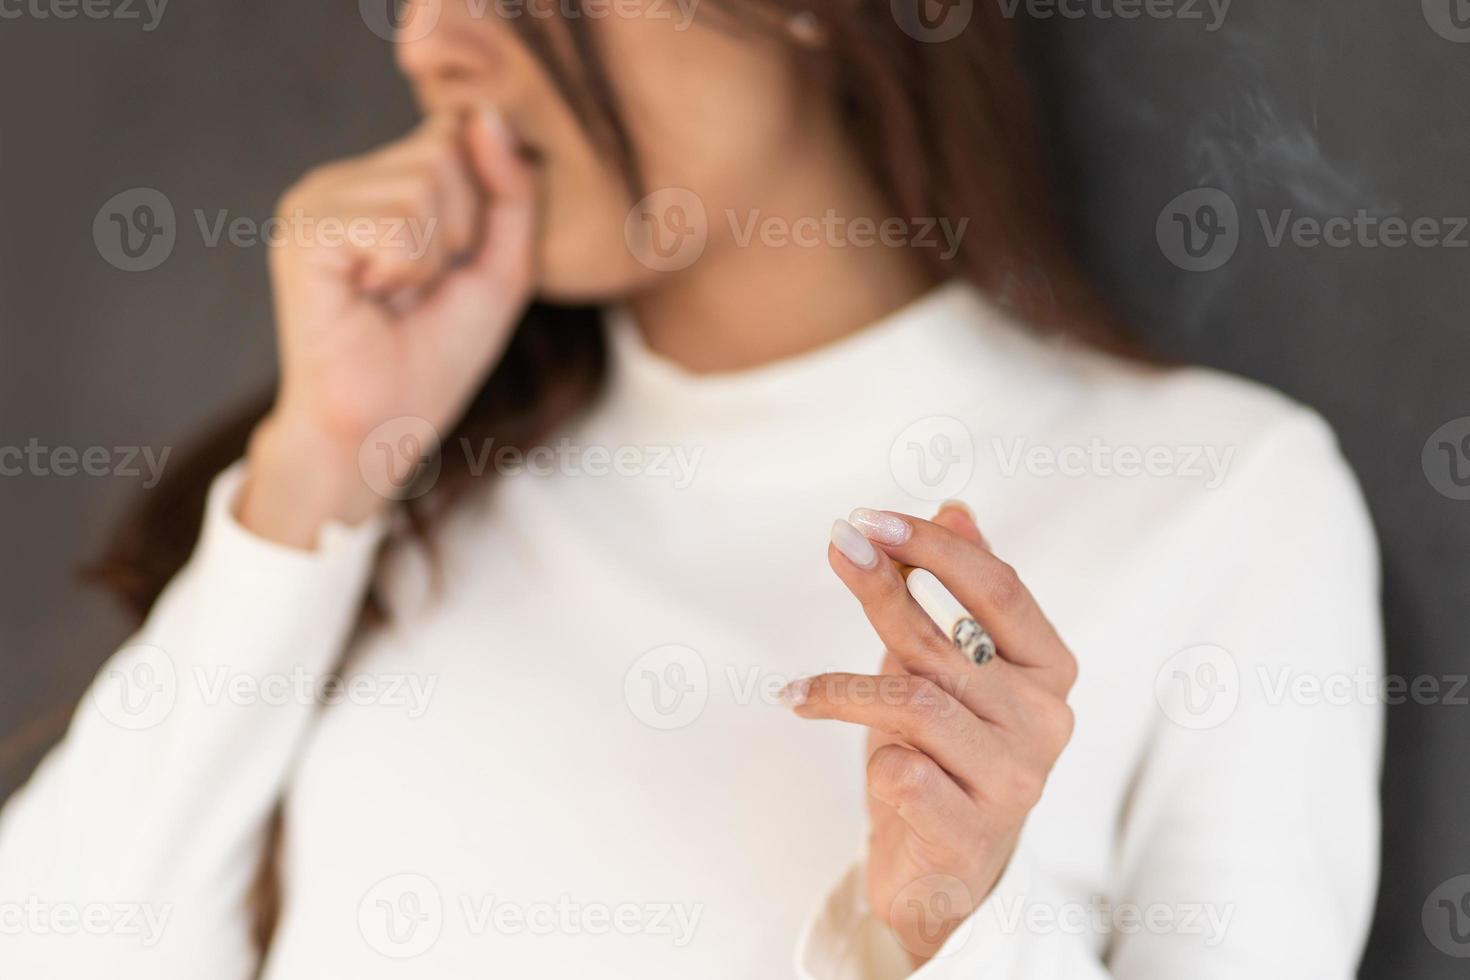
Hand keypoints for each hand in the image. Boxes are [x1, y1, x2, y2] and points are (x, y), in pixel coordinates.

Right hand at [239, 108, 538, 545]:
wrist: (378, 429)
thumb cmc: (434, 359)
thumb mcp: (502, 269)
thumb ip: (512, 191)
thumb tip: (485, 113)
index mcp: (382, 184)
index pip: (458, 134)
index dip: (480, 207)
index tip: (452, 265)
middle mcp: (343, 180)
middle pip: (445, 151)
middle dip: (460, 231)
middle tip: (418, 289)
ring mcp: (316, 199)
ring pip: (425, 181)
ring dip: (432, 257)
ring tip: (395, 296)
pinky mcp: (303, 230)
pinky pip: (396, 221)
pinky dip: (406, 270)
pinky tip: (371, 298)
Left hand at [785, 505, 1076, 963]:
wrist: (943, 873)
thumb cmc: (947, 753)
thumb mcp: (952, 665)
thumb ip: (961, 591)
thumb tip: (954, 506)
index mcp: (1051, 668)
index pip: (999, 589)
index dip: (934, 548)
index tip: (870, 518)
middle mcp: (1045, 721)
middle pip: (947, 640)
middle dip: (883, 587)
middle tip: (837, 546)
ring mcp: (1016, 780)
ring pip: (916, 704)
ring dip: (843, 688)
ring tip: (798, 691)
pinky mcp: (972, 835)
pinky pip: (904, 773)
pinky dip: (869, 759)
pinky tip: (848, 763)